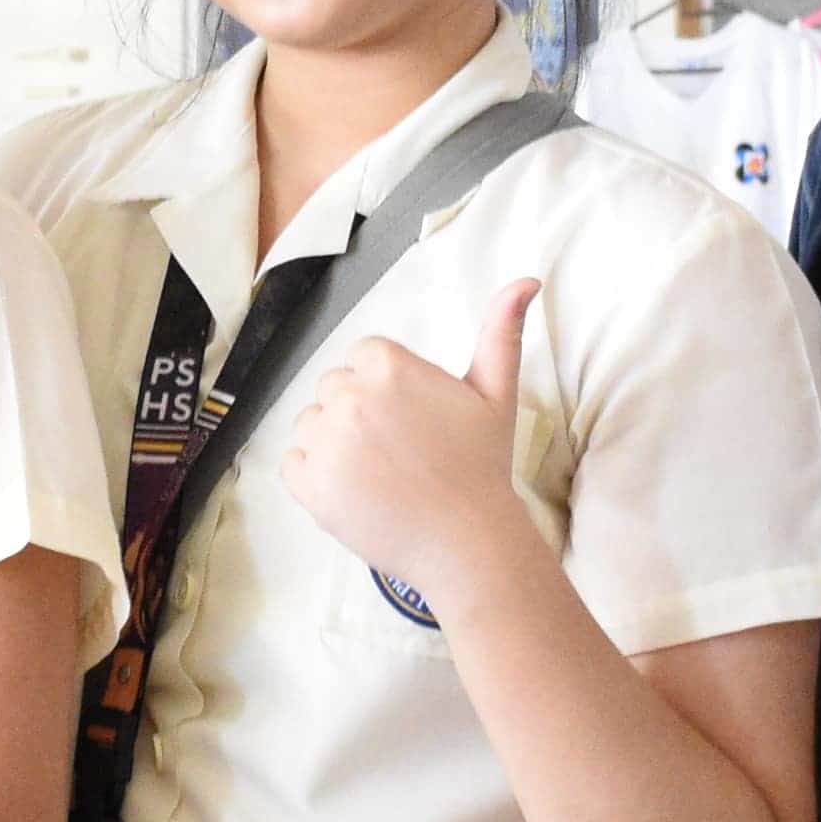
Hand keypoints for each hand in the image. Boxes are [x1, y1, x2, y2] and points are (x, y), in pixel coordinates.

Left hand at [272, 279, 548, 611]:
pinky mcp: (307, 483)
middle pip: (335, 388)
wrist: (467, 542)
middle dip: (360, 413)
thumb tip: (527, 279)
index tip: (413, 420)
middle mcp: (349, 396)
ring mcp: (324, 441)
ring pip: (311, 423)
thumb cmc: (481, 466)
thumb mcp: (496, 393)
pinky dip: (315, 475)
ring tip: (380, 472)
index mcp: (388, 366)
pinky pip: (293, 462)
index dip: (387, 389)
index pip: (364, 358)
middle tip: (400, 450)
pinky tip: (356, 489)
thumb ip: (501, 331)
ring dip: (334, 443)